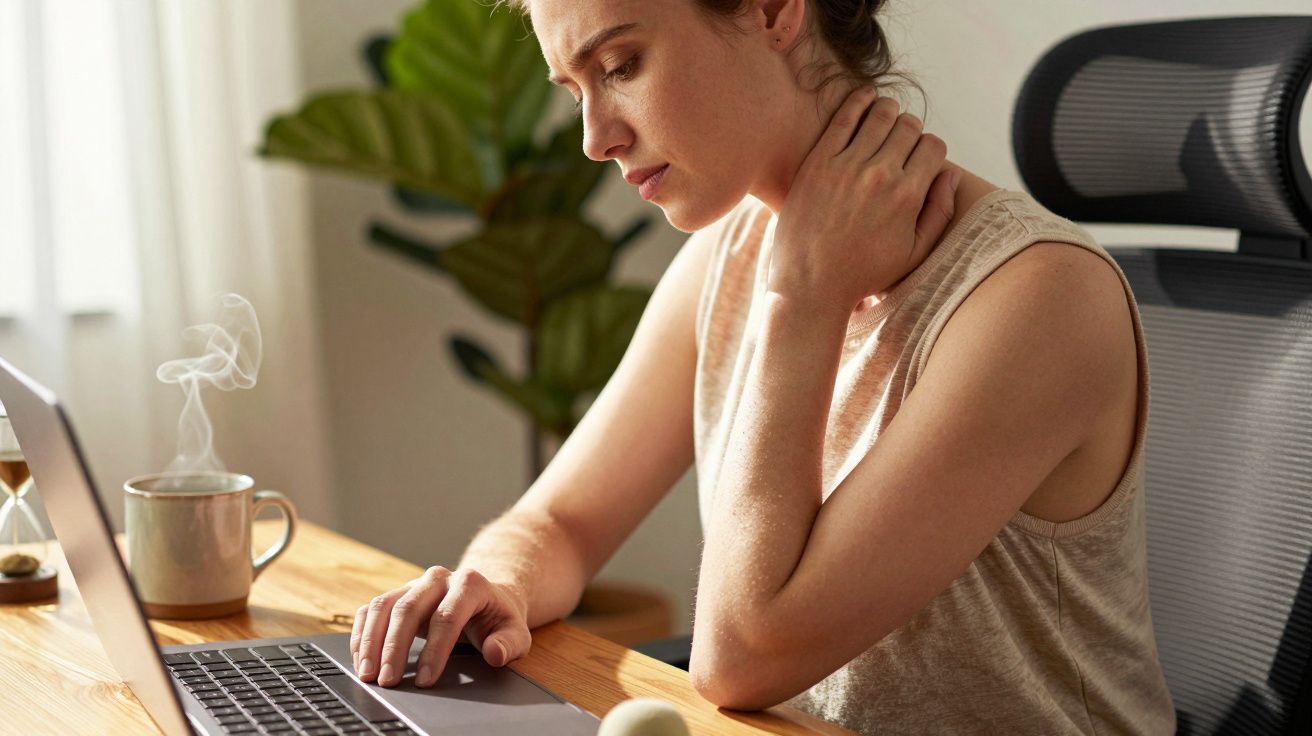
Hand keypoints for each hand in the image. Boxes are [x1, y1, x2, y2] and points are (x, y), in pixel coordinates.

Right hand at [350, 566, 531, 687]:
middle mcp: (439, 578)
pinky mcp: (398, 593)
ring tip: (368, 674)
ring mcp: (415, 584)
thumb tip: (494, 653)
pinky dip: (363, 633)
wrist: (486, 599)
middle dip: (395, 648)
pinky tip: (361, 658)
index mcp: (470, 583)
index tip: (426, 680)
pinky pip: (372, 609)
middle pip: (409, 609)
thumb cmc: (498, 619)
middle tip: (388, 681)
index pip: (447, 616)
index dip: (435, 650)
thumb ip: (509, 644)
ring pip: (384, 606)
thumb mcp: (515, 633)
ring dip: (371, 642)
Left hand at [768, 86, 960, 315]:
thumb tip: (951, 174)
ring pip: (880, 115)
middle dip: (911, 130)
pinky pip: (843, 117)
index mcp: (908, 197)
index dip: (931, 150)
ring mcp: (847, 166)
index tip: (920, 159)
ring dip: (888, 112)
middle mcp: (880, 176)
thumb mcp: (914, 254)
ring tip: (885, 120)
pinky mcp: (818, 162)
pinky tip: (865, 97)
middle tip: (901, 142)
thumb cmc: (864, 274)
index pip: (934, 147)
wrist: (809, 285)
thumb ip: (939, 212)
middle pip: (909, 127)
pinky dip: (859, 100)